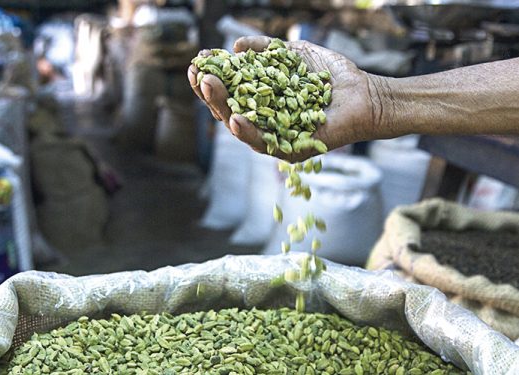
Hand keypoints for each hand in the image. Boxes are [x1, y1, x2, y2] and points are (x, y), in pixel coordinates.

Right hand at [188, 36, 382, 161]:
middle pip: (227, 110)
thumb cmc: (330, 76)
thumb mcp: (293, 55)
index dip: (211, 78)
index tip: (197, 63)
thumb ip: (266, 49)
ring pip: (240, 127)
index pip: (229, 92)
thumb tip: (236, 46)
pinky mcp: (289, 151)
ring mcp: (275, 138)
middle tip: (198, 74)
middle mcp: (263, 122)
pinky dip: (248, 133)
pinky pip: (264, 144)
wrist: (365, 94)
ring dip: (221, 107)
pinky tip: (236, 118)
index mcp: (261, 102)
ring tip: (210, 86)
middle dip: (210, 92)